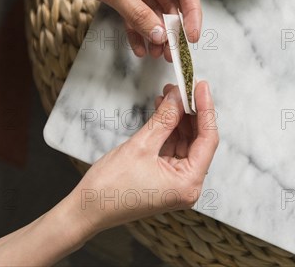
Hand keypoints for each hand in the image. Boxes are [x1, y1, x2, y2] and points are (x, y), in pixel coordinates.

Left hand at [33, 0, 201, 59]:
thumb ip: (139, 15)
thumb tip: (161, 37)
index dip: (191, 13)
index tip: (190, 37)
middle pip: (169, 2)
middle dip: (171, 29)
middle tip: (173, 54)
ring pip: (152, 11)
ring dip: (154, 33)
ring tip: (157, 55)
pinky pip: (134, 13)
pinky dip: (137, 30)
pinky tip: (140, 48)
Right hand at [68, 81, 218, 232]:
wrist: (86, 209)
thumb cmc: (110, 188)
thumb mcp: (140, 146)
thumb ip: (164, 120)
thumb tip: (178, 97)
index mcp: (188, 184)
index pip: (208, 140)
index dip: (206, 109)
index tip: (200, 86)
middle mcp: (187, 185)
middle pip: (198, 140)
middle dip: (191, 112)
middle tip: (185, 86)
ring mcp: (176, 182)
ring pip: (185, 142)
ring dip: (178, 118)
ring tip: (170, 94)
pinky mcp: (164, 178)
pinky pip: (172, 148)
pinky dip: (169, 129)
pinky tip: (163, 110)